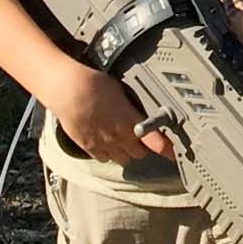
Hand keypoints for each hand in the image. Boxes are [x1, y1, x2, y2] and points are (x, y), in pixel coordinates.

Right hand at [46, 63, 171, 164]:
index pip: (157, 143)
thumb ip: (132, 107)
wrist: (68, 90)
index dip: (168, 151)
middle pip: (140, 154)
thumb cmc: (94, 84)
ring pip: (123, 159)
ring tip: (123, 140)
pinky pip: (104, 159)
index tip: (174, 154)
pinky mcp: (88, 147)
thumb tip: (137, 110)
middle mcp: (119, 137)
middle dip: (144, 147)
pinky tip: (106, 143)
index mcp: (131, 122)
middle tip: (142, 138)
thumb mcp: (121, 91)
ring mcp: (103, 144)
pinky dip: (108, 154)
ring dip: (127, 152)